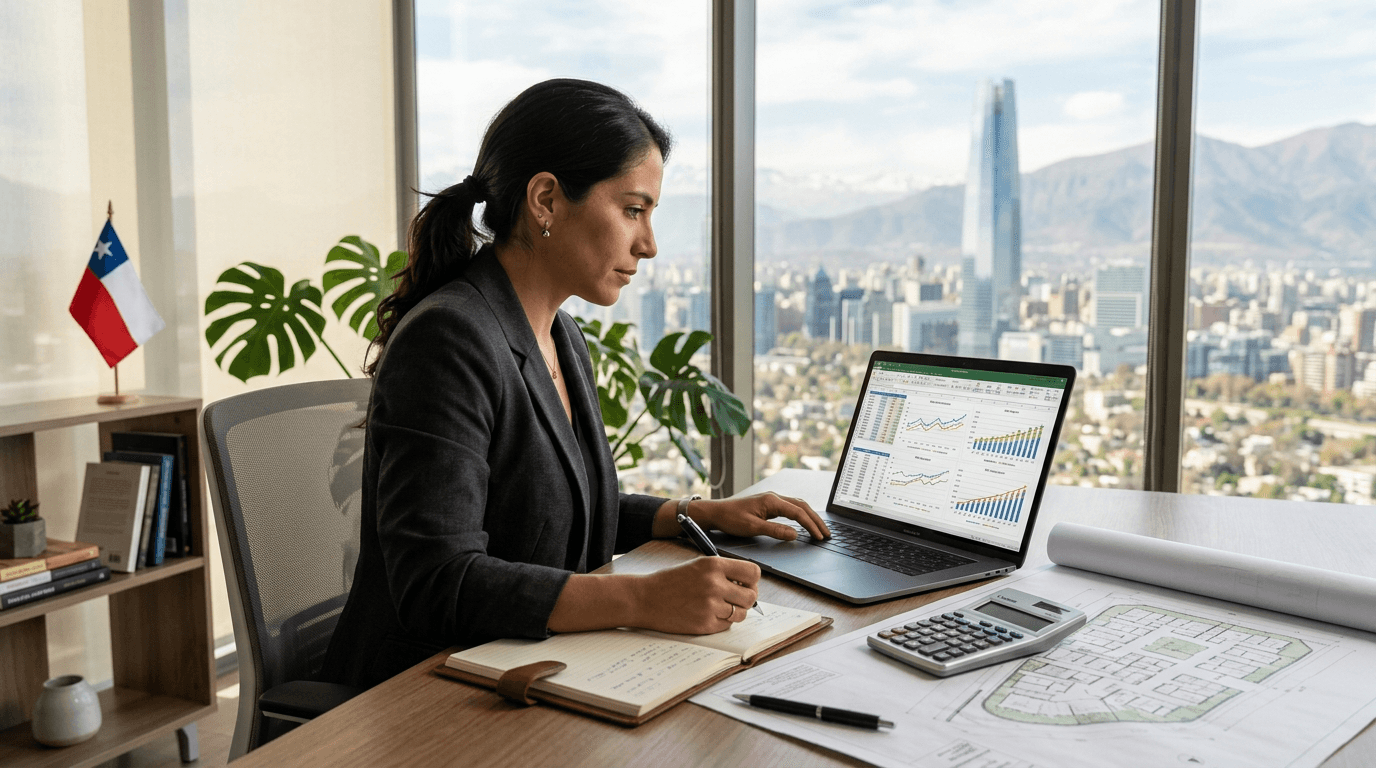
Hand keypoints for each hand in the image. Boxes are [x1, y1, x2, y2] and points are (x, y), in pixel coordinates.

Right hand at [631, 557, 759, 634]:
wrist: (645, 598)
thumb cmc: (670, 582)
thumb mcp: (697, 566)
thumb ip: (722, 572)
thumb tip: (747, 584)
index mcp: (713, 565)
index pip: (753, 572)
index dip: (752, 580)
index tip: (745, 584)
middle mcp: (714, 584)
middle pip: (751, 596)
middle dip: (746, 599)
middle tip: (735, 599)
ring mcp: (710, 606)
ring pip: (741, 613)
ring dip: (734, 612)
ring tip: (718, 607)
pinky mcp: (705, 624)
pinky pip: (727, 626)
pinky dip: (721, 622)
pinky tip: (706, 614)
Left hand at [693, 492, 830, 540]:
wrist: (715, 512)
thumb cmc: (730, 519)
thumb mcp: (752, 527)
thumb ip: (775, 530)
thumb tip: (795, 534)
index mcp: (771, 501)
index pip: (798, 512)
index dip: (811, 525)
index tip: (819, 536)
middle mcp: (773, 498)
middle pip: (802, 506)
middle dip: (816, 520)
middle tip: (826, 534)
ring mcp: (771, 500)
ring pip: (797, 506)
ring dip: (810, 517)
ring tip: (820, 529)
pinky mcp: (768, 505)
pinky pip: (790, 508)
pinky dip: (801, 515)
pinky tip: (804, 522)